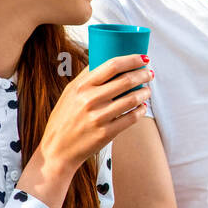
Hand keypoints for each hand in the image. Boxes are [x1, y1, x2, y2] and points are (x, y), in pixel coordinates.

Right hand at [19, 53, 153, 207]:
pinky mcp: (106, 133)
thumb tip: (103, 58)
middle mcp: (90, 100)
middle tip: (149, 73)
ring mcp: (99, 117)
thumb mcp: (69, 93)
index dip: (131, 59)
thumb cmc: (64, 119)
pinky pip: (131, 118)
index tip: (143, 58)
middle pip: (126, 80)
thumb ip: (86, 77)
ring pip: (132, 99)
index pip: (112, 65)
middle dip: (143, 74)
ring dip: (145, 92)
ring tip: (147, 90)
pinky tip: (142, 107)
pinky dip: (141, 110)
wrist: (57, 149)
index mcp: (81, 87)